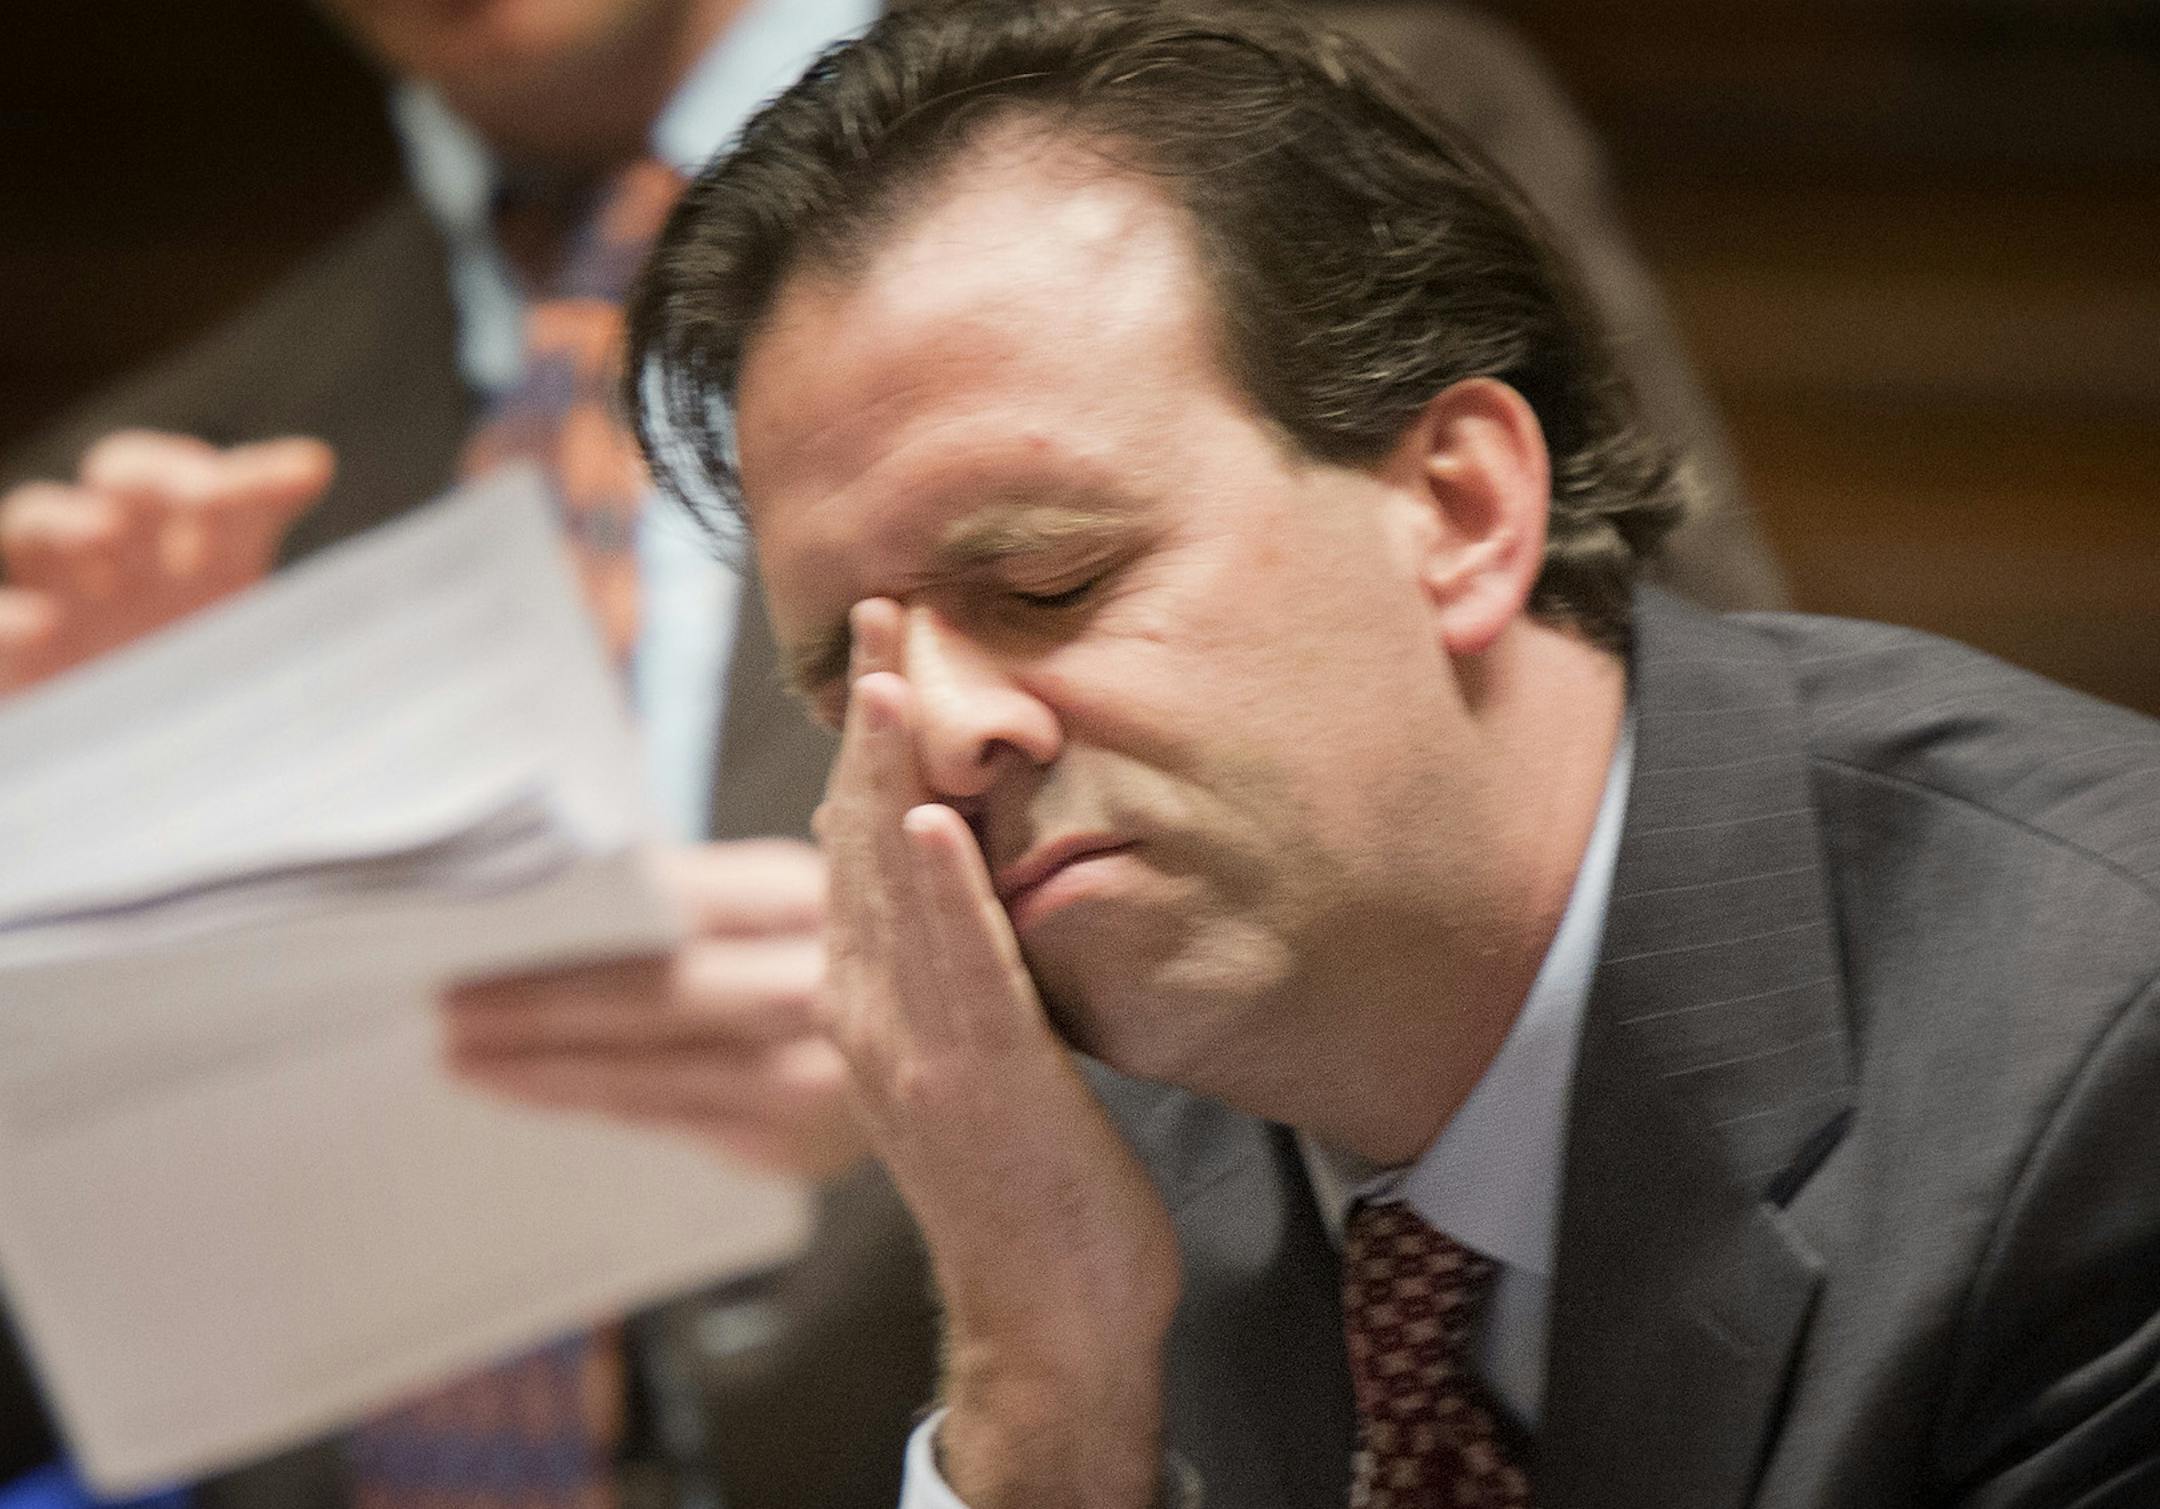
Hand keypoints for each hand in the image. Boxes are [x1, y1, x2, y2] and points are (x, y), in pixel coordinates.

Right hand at [0, 430, 330, 692]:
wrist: (142, 784)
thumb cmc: (222, 717)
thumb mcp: (274, 675)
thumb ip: (306, 639)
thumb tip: (343, 563)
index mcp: (206, 558)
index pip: (230, 496)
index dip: (261, 479)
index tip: (306, 473)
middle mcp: (128, 559)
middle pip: (128, 475)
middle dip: (164, 474)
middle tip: (203, 496)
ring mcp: (59, 596)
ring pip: (40, 518)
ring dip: (70, 520)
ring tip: (104, 537)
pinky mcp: (14, 652)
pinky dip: (9, 619)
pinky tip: (41, 627)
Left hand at [441, 839, 869, 1179]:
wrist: (954, 1036)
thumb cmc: (834, 941)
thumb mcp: (788, 888)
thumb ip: (693, 887)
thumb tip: (560, 888)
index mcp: (821, 898)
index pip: (683, 909)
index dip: (581, 928)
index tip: (481, 938)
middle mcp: (834, 992)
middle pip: (667, 997)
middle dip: (545, 1008)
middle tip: (444, 1011)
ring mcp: (824, 1080)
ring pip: (662, 1074)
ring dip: (552, 1069)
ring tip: (464, 1059)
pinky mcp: (802, 1146)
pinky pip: (678, 1119)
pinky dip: (600, 1101)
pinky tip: (535, 1089)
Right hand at [818, 598, 1179, 1508]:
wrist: (1046, 1317)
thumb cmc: (1025, 1182)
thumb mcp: (971, 1055)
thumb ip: (948, 965)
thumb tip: (945, 870)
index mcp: (871, 1004)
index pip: (857, 846)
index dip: (864, 743)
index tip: (881, 647)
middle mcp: (872, 1017)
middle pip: (861, 843)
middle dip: (870, 724)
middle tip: (880, 612)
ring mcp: (917, 1051)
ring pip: (894, 890)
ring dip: (887, 776)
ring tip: (886, 678)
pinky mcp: (976, 1084)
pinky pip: (957, 971)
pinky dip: (940, 892)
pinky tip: (929, 819)